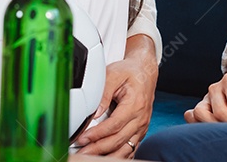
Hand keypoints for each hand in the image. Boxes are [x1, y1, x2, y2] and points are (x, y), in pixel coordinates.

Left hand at [75, 41, 156, 156]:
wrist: (145, 73)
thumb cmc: (129, 72)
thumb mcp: (114, 74)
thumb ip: (104, 93)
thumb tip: (94, 113)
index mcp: (135, 104)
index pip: (114, 125)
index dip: (97, 134)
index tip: (83, 138)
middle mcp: (141, 119)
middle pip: (118, 140)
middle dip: (98, 148)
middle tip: (81, 151)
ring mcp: (142, 127)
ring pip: (125, 149)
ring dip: (107, 155)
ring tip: (90, 156)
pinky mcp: (140, 131)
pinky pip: (130, 149)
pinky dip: (118, 155)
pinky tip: (105, 156)